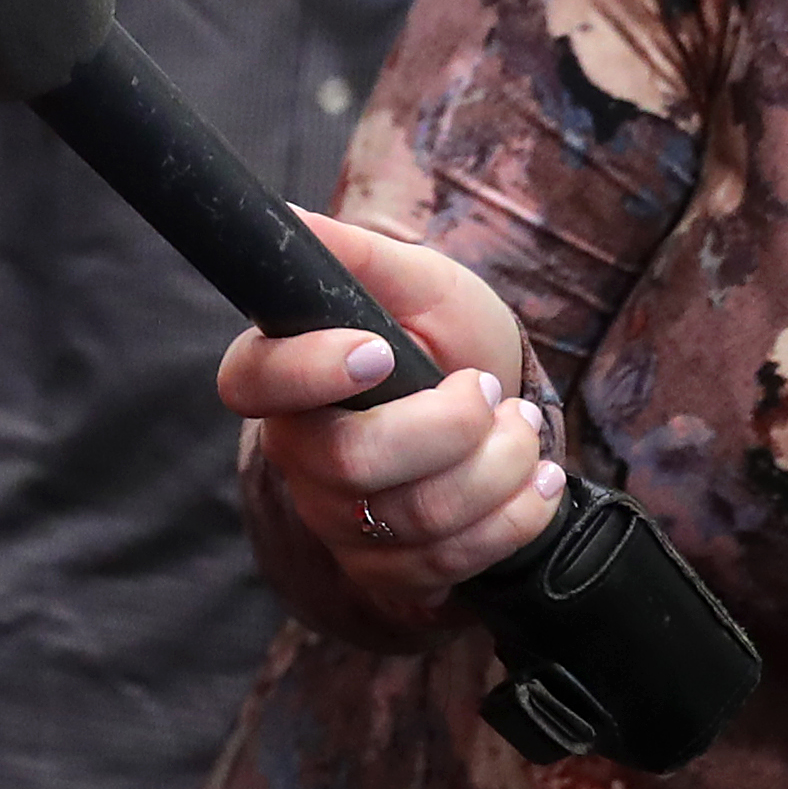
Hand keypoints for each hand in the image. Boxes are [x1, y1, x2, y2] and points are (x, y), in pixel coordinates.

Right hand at [227, 208, 557, 620]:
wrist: (497, 412)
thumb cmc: (446, 337)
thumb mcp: (420, 284)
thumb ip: (359, 255)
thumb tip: (289, 217)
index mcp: (284, 376)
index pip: (251, 382)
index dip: (310, 372)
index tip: (381, 353)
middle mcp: (297, 454)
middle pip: (351, 462)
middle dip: (450, 426)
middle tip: (487, 391)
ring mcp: (336, 520)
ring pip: (412, 518)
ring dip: (496, 468)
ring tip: (522, 430)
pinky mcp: (384, 571)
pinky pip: (445, 564)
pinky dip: (512, 520)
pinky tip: (536, 484)